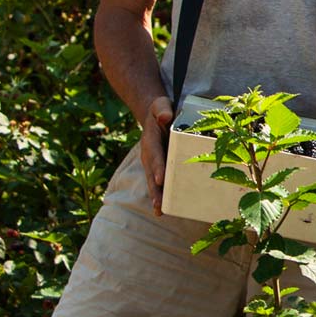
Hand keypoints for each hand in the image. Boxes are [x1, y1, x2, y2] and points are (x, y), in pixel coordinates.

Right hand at [138, 95, 173, 215]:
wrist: (155, 115)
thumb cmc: (160, 110)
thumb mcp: (160, 105)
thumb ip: (161, 109)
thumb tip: (165, 116)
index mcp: (150, 141)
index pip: (154, 154)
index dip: (157, 167)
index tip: (160, 179)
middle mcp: (150, 155)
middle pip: (151, 174)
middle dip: (155, 190)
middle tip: (158, 205)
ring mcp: (153, 163)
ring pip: (154, 182)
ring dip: (157, 197)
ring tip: (160, 212)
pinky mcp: (160, 167)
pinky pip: (160, 182)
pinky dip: (162, 195)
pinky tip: (166, 209)